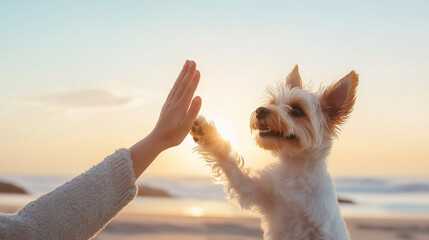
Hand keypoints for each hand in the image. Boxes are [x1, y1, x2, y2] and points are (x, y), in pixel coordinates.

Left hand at [130, 60, 201, 178]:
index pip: (188, 90)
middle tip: (193, 61)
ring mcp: (170, 103)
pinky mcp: (167, 105)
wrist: (158, 139)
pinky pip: (173, 90)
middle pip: (182, 84)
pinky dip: (177, 82)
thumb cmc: (174, 135)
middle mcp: (174, 102)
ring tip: (187, 65)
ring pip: (177, 85)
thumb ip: (193, 111)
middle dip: (188, 72)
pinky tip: (179, 80)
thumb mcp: (186, 126)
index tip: (198, 70)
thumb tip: (199, 97)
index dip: (194, 80)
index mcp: (180, 107)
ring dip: (182, 74)